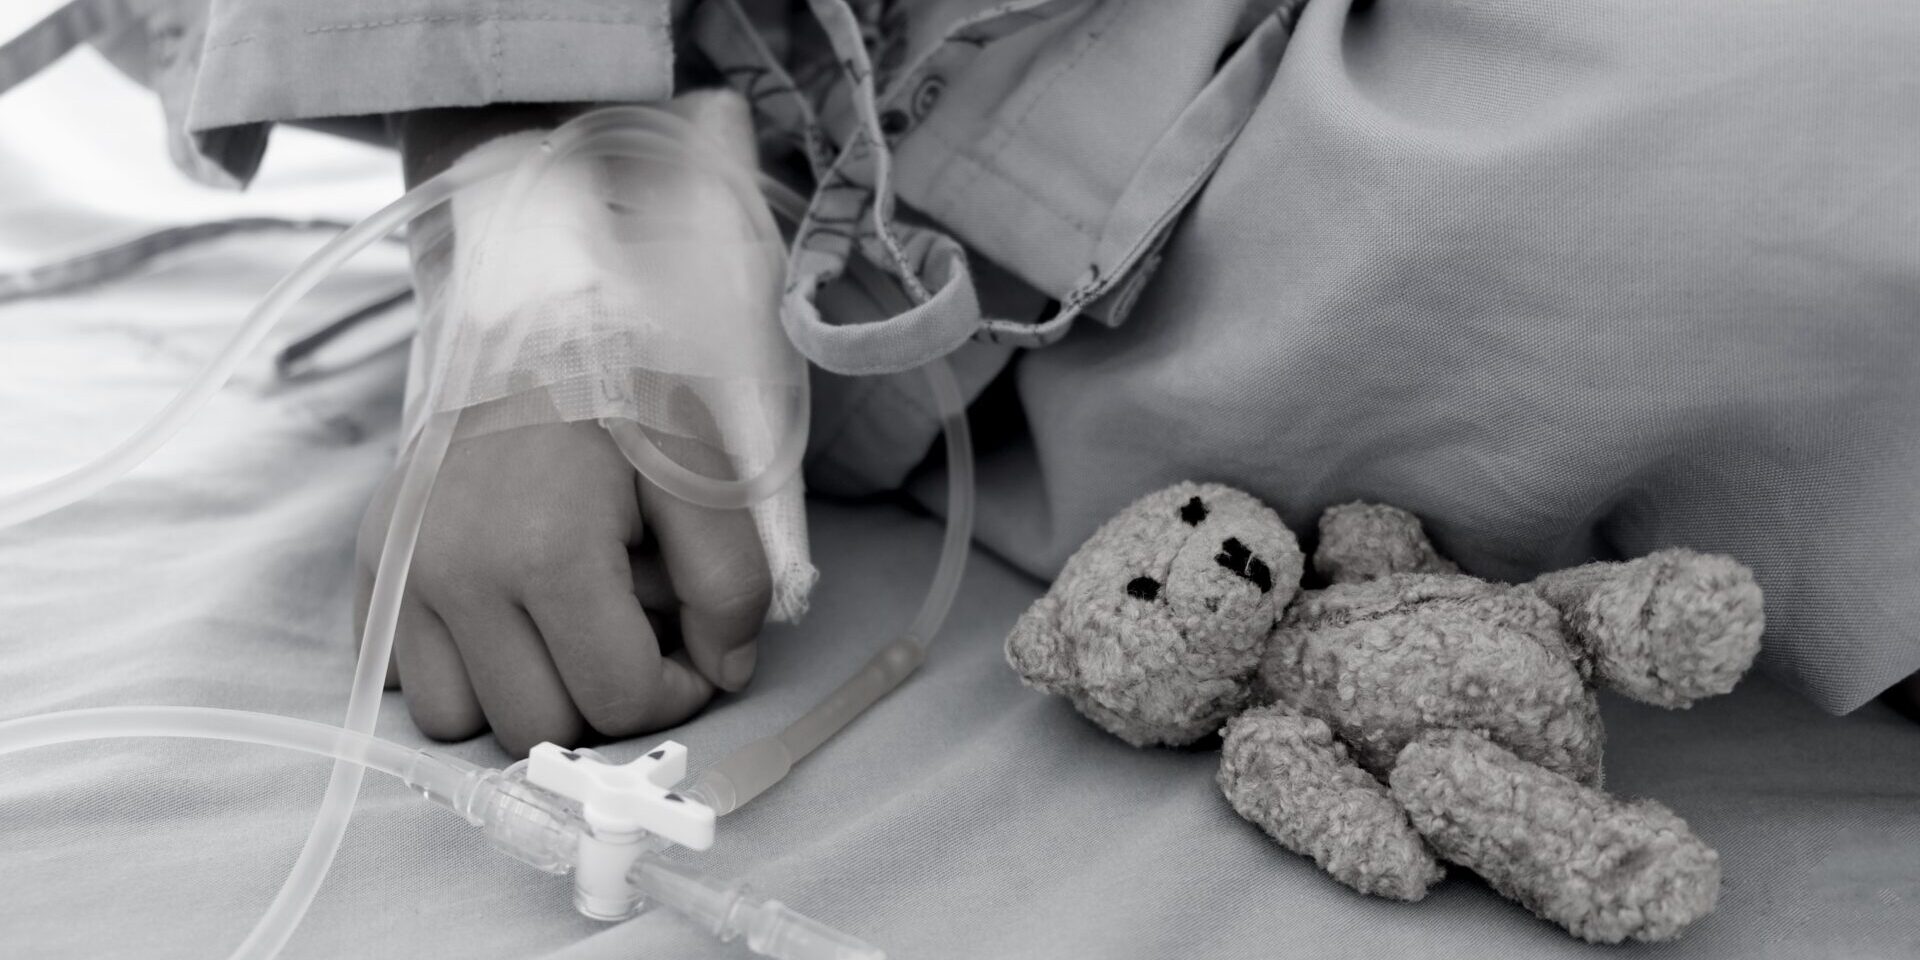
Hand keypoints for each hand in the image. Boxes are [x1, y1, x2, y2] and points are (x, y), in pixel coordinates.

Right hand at [354, 420, 770, 756]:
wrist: (534, 327)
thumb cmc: (623, 400)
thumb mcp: (703, 477)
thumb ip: (731, 583)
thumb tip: (724, 673)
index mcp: (547, 551)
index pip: (616, 702)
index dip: (673, 692)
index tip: (687, 646)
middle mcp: (456, 571)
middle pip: (537, 728)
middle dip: (596, 696)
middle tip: (626, 627)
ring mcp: (401, 572)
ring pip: (456, 722)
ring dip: (519, 694)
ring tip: (560, 622)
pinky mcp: (369, 566)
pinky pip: (399, 681)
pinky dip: (455, 671)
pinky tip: (503, 615)